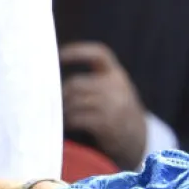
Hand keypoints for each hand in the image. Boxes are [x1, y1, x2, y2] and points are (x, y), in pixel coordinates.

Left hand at [61, 42, 147, 169]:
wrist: (137, 137)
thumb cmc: (116, 109)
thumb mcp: (114, 88)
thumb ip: (93, 81)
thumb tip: (53, 78)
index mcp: (116, 74)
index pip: (98, 53)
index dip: (78, 51)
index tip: (59, 54)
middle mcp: (116, 86)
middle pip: (76, 83)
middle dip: (61, 92)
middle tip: (51, 99)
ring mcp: (113, 105)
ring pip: (74, 102)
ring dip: (63, 109)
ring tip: (58, 113)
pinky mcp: (107, 124)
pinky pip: (77, 118)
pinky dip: (68, 121)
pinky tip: (67, 123)